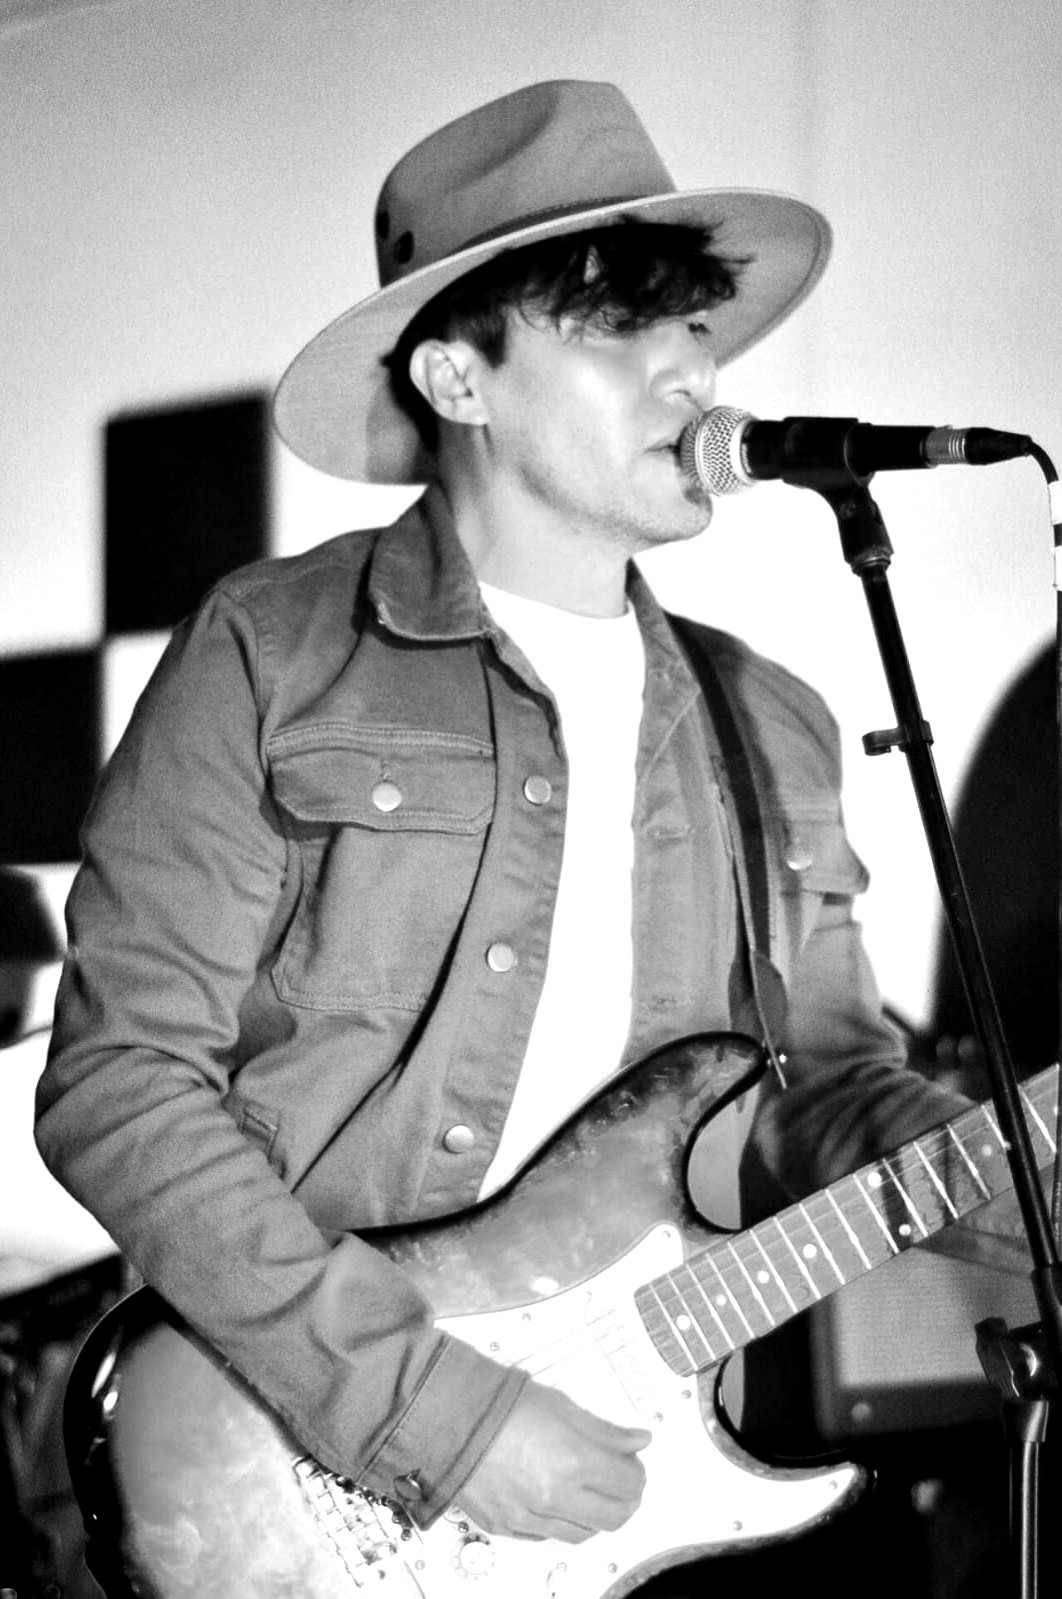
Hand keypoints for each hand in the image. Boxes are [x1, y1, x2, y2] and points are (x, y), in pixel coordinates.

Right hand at [457, 1381, 650, 1542]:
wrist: (450, 1417)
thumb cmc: (499, 1405)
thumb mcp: (562, 1405)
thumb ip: (605, 1430)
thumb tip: (636, 1440)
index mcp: (572, 1460)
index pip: (628, 1483)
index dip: (636, 1471)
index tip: (632, 1462)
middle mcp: (553, 1495)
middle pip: (614, 1517)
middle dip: (626, 1499)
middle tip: (623, 1481)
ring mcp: (529, 1516)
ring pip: (583, 1534)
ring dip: (596, 1515)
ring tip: (592, 1492)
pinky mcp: (507, 1526)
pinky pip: (548, 1537)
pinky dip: (562, 1523)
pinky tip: (561, 1503)